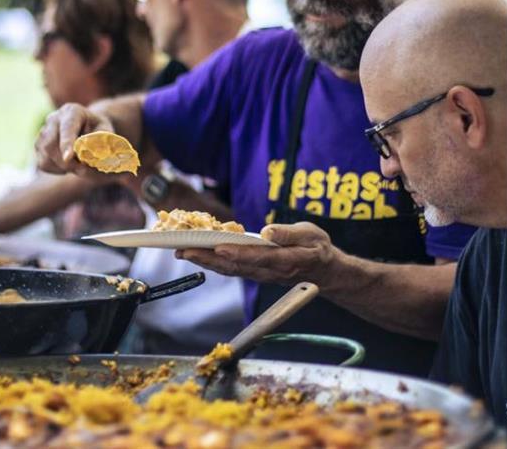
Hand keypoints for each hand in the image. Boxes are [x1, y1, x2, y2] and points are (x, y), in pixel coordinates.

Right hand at [34, 103, 115, 176]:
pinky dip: (56, 170)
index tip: (68, 158)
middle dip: (66, 162)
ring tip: (78, 167)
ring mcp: (43, 132)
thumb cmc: (98, 130)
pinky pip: (42, 163)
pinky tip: (68, 166)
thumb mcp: (106, 132)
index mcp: (72, 111)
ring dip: (62, 167)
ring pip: (45, 155)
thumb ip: (100, 142)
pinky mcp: (38, 145)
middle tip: (83, 170)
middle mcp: (54, 118)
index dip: (66, 143)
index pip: (67, 127)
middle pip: (50, 144)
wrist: (88, 127)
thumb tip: (92, 157)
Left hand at [177, 222, 340, 287]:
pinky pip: (231, 269)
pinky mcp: (255, 272)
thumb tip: (268, 231)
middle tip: (183, 251)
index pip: (257, 257)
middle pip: (234, 266)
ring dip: (205, 262)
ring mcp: (260, 274)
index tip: (218, 247)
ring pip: (229, 270)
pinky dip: (213, 263)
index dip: (237, 253)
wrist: (324, 272)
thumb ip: (289, 233)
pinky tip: (199, 256)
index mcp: (284, 261)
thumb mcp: (311, 235)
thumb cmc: (318, 249)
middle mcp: (268, 271)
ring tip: (182, 253)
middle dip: (207, 258)